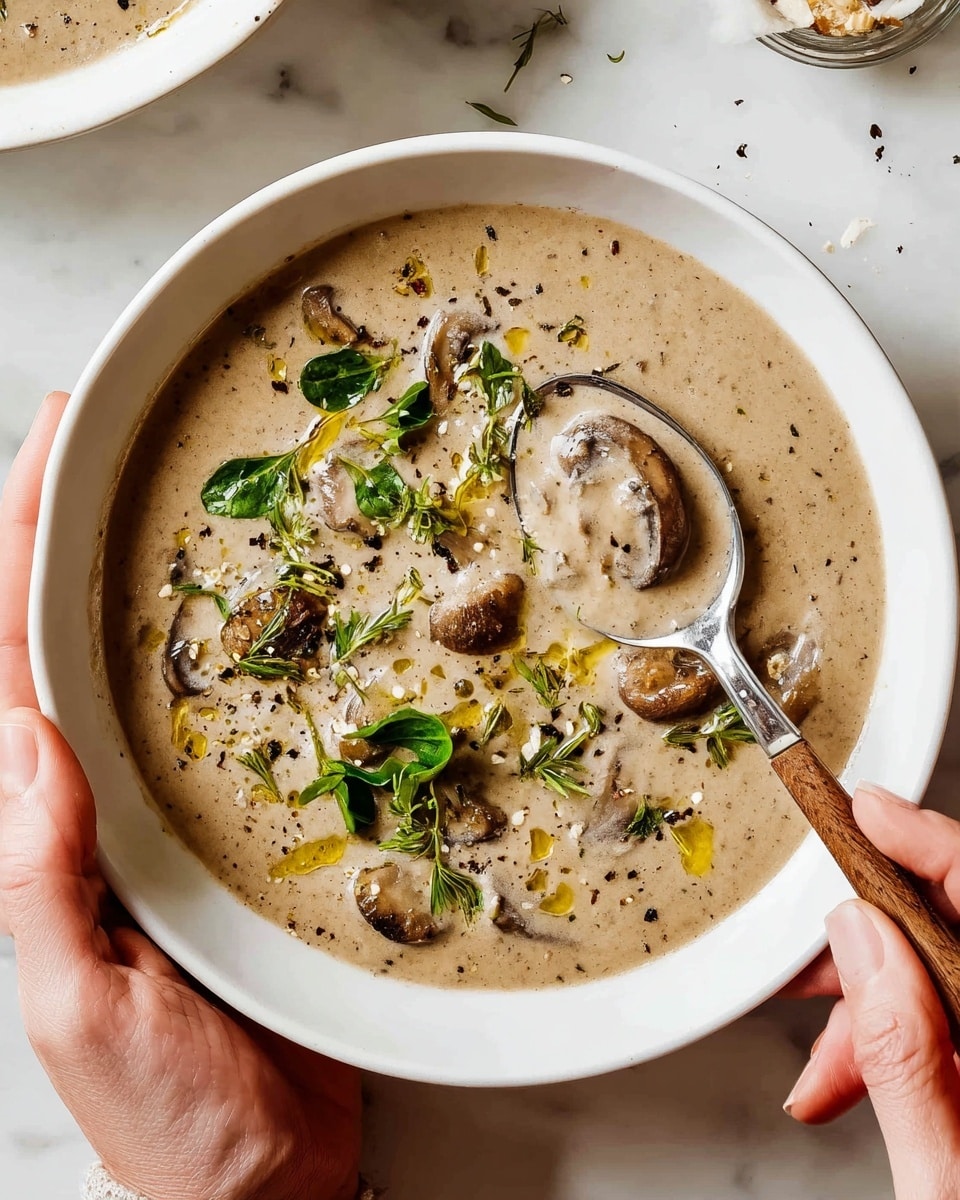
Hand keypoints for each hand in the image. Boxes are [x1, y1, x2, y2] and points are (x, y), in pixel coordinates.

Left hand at [0, 394, 361, 1199]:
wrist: (259, 1181)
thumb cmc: (167, 1114)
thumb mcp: (80, 1004)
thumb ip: (43, 877)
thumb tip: (19, 740)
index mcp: (38, 835)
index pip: (7, 667)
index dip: (16, 549)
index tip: (47, 450)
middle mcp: (96, 806)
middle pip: (69, 640)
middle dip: (70, 527)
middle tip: (104, 431)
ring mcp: (168, 815)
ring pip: (149, 669)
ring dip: (153, 573)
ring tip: (184, 487)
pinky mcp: (237, 835)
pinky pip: (233, 723)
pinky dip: (242, 652)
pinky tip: (276, 610)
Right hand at [784, 781, 959, 1198]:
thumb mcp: (946, 1182)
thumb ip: (905, 1055)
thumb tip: (862, 940)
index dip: (926, 843)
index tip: (864, 808)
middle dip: (873, 948)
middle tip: (810, 968)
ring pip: (946, 984)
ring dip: (873, 1008)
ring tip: (820, 1060)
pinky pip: (945, 1028)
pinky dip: (892, 1045)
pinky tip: (847, 1081)